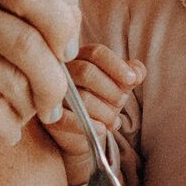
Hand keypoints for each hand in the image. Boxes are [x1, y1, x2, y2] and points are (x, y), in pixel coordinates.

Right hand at [0, 0, 78, 149]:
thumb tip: (71, 20)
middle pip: (30, 36)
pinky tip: (3, 132)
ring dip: (29, 106)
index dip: (57, 22)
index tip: (64, 50)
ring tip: (21, 117)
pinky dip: (7, 126)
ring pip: (16, 76)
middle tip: (56, 100)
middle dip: (54, 75)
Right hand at [42, 43, 143, 185]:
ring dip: (105, 111)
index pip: (96, 53)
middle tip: (121, 101)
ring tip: (114, 121)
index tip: (132, 79)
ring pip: (81, 98)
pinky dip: (90, 125)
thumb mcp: (119, 87)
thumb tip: (137, 71)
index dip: (116, 65)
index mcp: (80, 57)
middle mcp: (63, 72)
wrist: (83, 133)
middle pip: (86, 72)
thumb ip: (131, 75)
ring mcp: (53, 94)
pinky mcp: (48, 118)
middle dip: (111, 90)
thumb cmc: (101, 102)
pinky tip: (102, 129)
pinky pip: (67, 120)